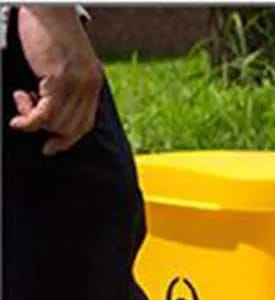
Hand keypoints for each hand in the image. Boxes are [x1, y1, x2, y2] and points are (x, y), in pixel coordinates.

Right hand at [9, 6, 102, 155]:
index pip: (85, 123)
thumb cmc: (49, 28)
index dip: (68, 139)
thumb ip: (64, 82)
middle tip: (26, 116)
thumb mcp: (63, 60)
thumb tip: (49, 106)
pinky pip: (45, 115)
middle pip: (71, 127)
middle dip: (47, 129)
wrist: (48, 5)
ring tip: (21, 100)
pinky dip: (30, 121)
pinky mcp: (59, 80)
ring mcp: (76, 84)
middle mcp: (89, 86)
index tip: (52, 147)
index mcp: (92, 82)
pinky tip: (19, 120)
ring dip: (34, 119)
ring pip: (57, 123)